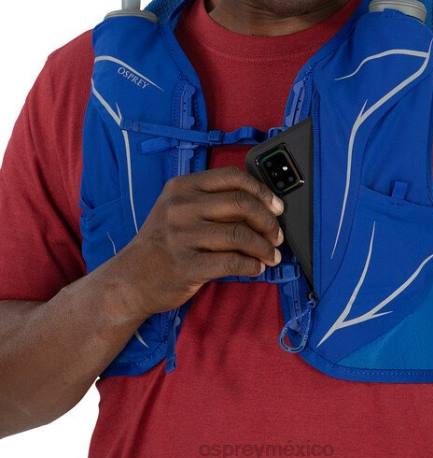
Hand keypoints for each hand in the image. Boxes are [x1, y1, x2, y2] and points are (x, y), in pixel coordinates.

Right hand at [113, 166, 284, 318]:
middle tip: (277, 235)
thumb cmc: (161, 243)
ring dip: (264, 247)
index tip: (276, 205)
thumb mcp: (177, 209)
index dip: (262, 190)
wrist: (129, 280)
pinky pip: (232, 262)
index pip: (232, 177)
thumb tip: (259, 204)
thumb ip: (210, 200)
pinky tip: (256, 267)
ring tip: (271, 255)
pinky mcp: (186, 265)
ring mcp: (182, 236)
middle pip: (241, 204)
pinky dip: (251, 265)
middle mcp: (181, 207)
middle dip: (268, 221)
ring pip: (240, 235)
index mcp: (182, 187)